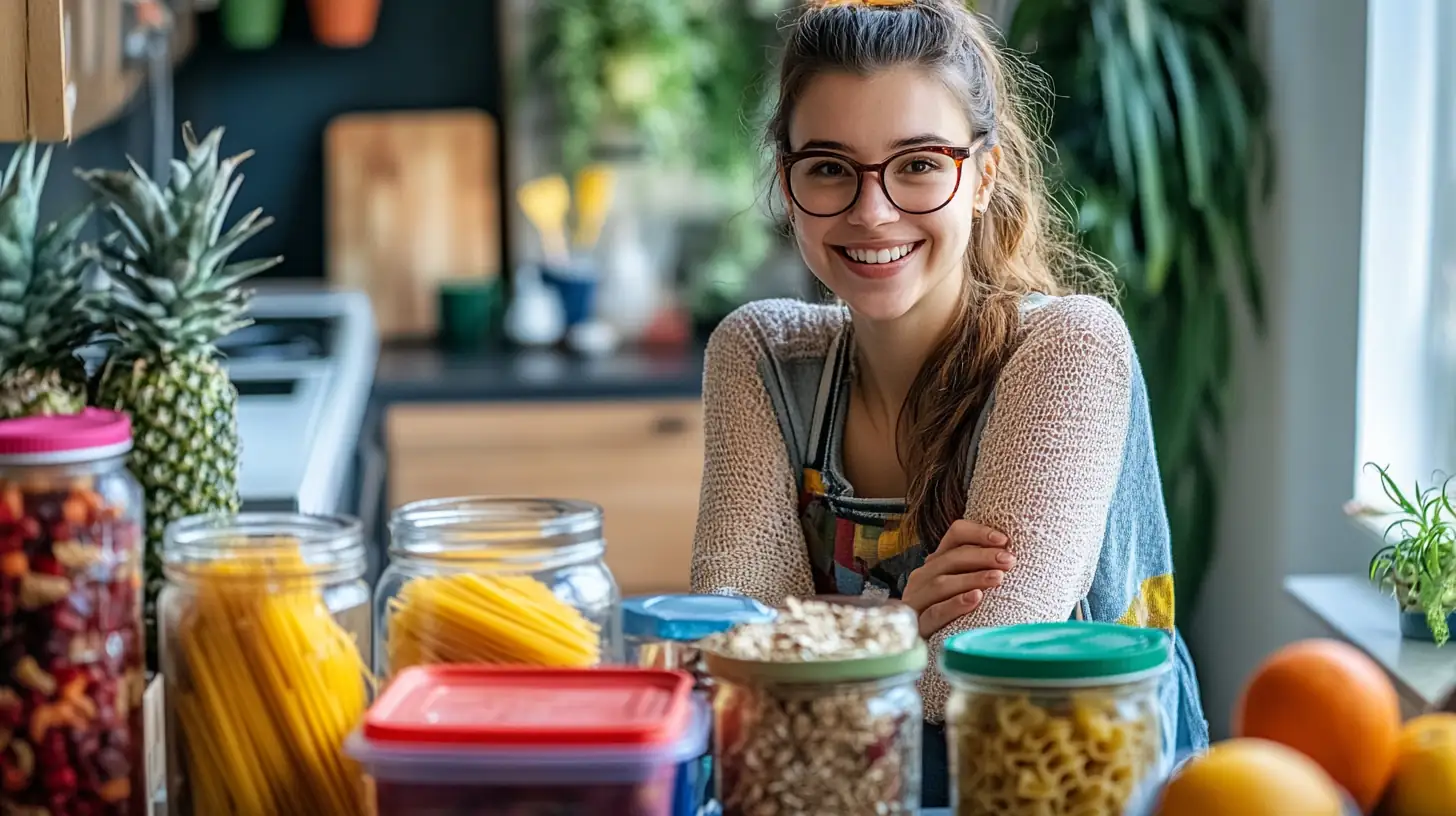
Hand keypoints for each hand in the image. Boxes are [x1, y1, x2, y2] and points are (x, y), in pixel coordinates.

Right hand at [903, 520, 1015, 638]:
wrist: (931, 651)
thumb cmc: (961, 616)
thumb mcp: (971, 588)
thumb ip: (985, 571)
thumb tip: (1019, 558)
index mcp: (939, 561)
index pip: (956, 534)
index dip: (978, 532)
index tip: (1005, 540)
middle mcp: (924, 576)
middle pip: (951, 557)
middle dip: (982, 556)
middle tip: (1009, 561)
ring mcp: (917, 600)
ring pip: (941, 583)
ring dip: (972, 578)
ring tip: (998, 579)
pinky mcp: (918, 625)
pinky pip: (934, 612)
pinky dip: (954, 604)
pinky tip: (975, 599)